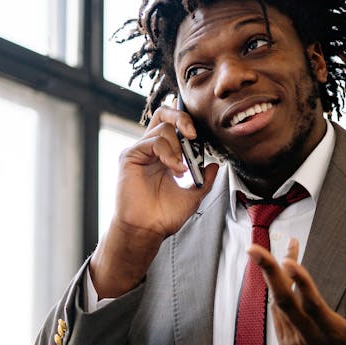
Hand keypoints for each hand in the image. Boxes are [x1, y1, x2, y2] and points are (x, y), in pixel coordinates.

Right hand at [90, 100, 217, 296]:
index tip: (200, 139)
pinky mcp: (130, 156)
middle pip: (164, 114)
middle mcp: (150, 149)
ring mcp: (139, 151)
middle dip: (182, 118)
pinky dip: (169, 153)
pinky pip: (153, 142)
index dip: (187, 124)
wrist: (147, 230)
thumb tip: (215, 165)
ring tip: (182, 169)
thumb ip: (205, 179)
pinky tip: (175, 170)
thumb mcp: (194, 195)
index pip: (173, 124)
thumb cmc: (165, 215)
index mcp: (164, 154)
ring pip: (162, 128)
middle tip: (193, 135)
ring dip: (178, 147)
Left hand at [248, 239, 345, 344]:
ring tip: (288, 246)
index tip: (289, 260)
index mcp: (333, 332)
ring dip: (277, 275)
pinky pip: (278, 314)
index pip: (312, 305)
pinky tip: (286, 274)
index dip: (300, 282)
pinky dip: (278, 293)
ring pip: (279, 304)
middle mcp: (310, 338)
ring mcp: (295, 343)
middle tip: (254, 249)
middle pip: (284, 302)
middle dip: (268, 273)